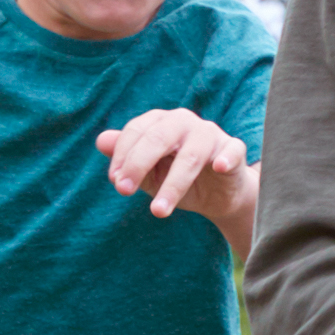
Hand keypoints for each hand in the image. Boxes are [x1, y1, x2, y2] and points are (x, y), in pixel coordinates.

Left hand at [98, 109, 252, 224]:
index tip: (117, 184)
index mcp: (160, 123)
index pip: (136, 132)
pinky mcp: (234, 149)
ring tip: (158, 212)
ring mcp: (210, 134)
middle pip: (159, 138)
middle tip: (124, 192)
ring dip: (173, 185)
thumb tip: (101, 141)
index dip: (123, 157)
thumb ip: (126, 158)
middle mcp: (184, 122)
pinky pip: (232, 150)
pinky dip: (226, 157)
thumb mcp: (148, 172)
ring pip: (191, 155)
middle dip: (138, 165)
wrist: (215, 196)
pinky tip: (219, 168)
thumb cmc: (175, 179)